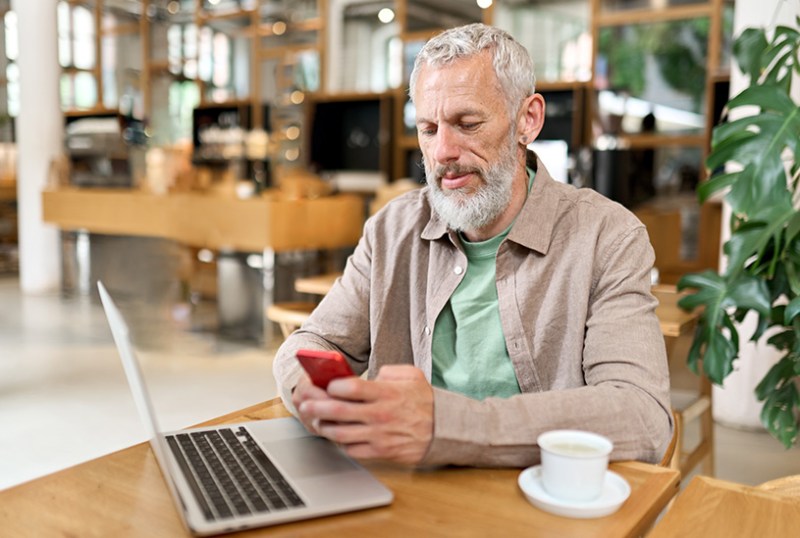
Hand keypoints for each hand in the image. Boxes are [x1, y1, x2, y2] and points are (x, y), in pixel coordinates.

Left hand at [298, 365, 433, 465]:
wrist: (444, 430)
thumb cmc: (427, 402)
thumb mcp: (412, 376)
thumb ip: (390, 371)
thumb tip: (372, 375)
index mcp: (387, 393)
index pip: (352, 388)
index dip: (333, 386)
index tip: (326, 384)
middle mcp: (380, 414)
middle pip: (339, 410)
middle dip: (317, 406)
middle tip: (305, 404)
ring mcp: (380, 435)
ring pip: (341, 433)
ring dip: (324, 427)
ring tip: (317, 421)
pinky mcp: (381, 451)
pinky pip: (353, 450)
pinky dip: (341, 443)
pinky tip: (336, 436)